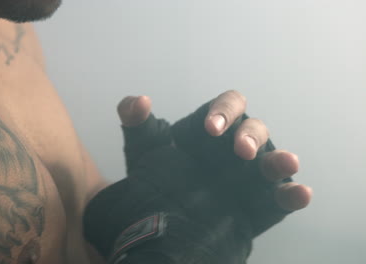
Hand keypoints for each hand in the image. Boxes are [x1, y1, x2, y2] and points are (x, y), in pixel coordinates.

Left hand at [117, 90, 311, 236]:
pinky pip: (280, 199)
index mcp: (211, 131)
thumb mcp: (142, 150)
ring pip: (272, 161)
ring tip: (286, 162)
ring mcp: (248, 178)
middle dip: (250, 135)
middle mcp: (232, 150)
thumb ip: (135, 121)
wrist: (157, 228)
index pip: (228, 106)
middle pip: (254, 129)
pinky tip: (300, 193)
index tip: (211, 128)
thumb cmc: (155, 183)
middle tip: (240, 150)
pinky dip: (292, 195)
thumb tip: (140, 100)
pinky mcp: (257, 206)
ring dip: (280, 160)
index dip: (224, 111)